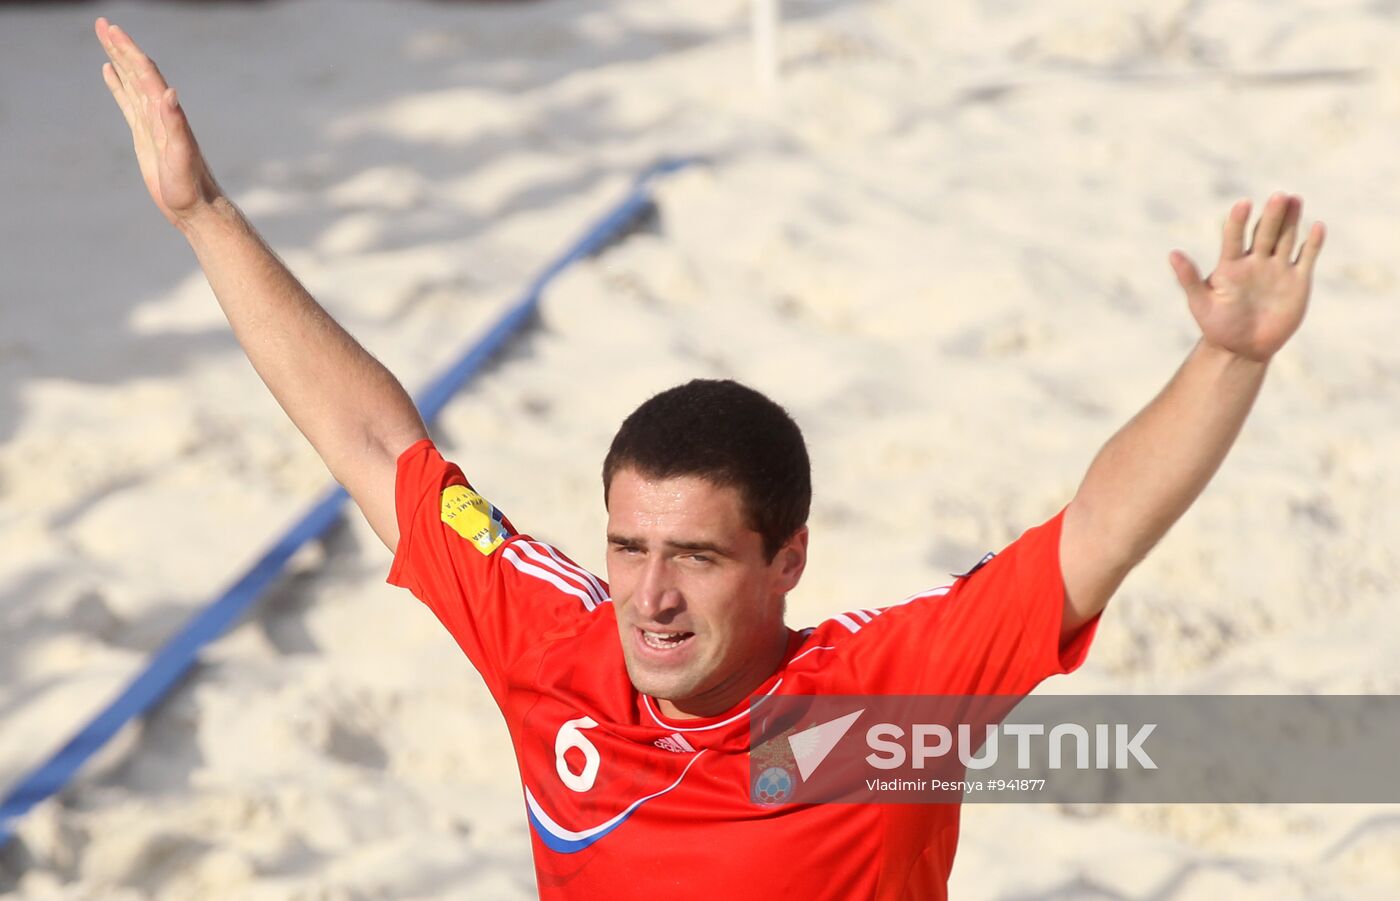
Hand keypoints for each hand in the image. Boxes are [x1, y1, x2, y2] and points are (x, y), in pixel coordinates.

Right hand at [96, 17, 222, 228]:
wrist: (197, 207)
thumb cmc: (191, 186)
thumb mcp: (182, 155)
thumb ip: (176, 124)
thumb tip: (169, 92)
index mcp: (167, 114)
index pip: (145, 74)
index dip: (129, 50)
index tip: (111, 29)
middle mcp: (160, 113)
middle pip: (138, 72)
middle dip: (121, 47)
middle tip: (102, 23)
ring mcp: (152, 123)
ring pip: (132, 83)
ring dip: (119, 60)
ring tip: (105, 38)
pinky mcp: (146, 135)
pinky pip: (128, 103)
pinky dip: (119, 85)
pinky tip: (110, 73)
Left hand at [1169, 194, 1325, 361]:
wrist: (1241, 349)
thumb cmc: (1216, 325)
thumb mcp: (1200, 302)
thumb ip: (1189, 278)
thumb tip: (1172, 253)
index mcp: (1231, 264)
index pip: (1234, 236)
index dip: (1238, 220)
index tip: (1243, 204)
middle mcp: (1255, 261)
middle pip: (1265, 232)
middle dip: (1272, 215)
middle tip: (1279, 196)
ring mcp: (1277, 269)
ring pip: (1286, 239)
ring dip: (1292, 220)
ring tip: (1295, 200)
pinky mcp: (1297, 281)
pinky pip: (1306, 258)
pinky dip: (1313, 244)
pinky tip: (1317, 227)